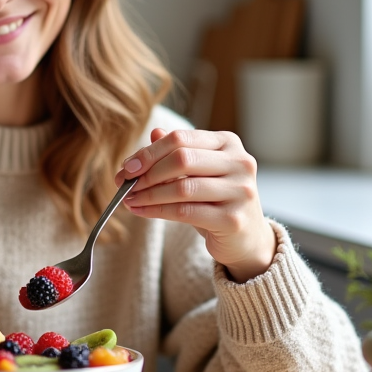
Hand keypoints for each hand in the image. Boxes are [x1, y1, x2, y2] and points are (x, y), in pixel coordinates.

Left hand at [114, 128, 275, 281]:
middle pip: (181, 159)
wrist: (245, 238)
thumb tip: (153, 133)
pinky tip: (141, 211)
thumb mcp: (199, 172)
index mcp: (229, 143)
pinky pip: (185, 212)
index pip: (181, 139)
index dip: (149, 152)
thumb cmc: (216, 200)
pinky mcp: (232, 219)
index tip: (128, 167)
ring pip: (181, 187)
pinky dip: (157, 211)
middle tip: (125, 184)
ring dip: (148, 194)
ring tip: (129, 199)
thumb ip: (179, 152)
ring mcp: (240, 191)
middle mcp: (240, 163)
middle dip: (147, 172)